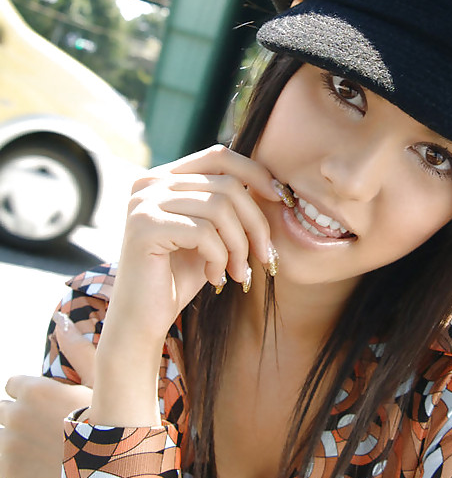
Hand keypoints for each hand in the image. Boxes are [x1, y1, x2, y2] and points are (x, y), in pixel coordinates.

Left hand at [0, 313, 95, 477]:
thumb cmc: (112, 425)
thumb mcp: (100, 383)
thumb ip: (75, 348)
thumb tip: (59, 316)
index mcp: (35, 390)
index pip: (13, 383)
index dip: (33, 394)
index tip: (53, 407)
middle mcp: (16, 415)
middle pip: (3, 408)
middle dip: (19, 415)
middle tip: (50, 428)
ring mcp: (7, 445)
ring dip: (12, 437)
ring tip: (42, 447)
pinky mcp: (6, 471)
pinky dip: (11, 458)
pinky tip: (37, 461)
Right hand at [89, 145, 281, 427]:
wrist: (143, 321)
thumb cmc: (182, 276)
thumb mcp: (213, 233)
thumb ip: (231, 206)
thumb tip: (275, 186)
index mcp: (165, 177)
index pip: (219, 156)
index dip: (256, 174)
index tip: (281, 200)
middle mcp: (150, 182)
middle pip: (226, 184)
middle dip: (255, 223)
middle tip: (265, 257)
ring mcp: (144, 202)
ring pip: (219, 207)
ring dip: (239, 245)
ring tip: (238, 272)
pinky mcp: (144, 227)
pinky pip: (204, 232)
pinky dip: (219, 257)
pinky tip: (216, 278)